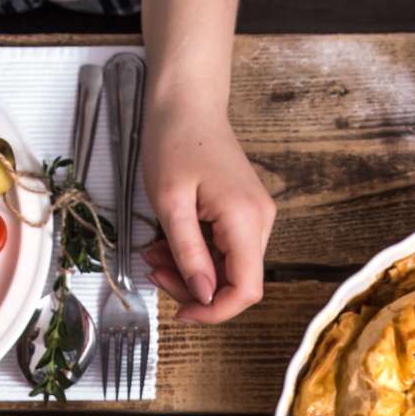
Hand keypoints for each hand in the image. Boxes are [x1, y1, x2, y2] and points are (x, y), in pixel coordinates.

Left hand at [140, 95, 275, 324]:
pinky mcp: (244, 213)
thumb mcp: (170, 202)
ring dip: (191, 272)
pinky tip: (168, 243)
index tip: (180, 314)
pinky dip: (195, 255)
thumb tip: (204, 296)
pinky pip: (223, 250)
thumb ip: (188, 253)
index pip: (247, 290)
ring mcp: (255, 217)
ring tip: (154, 254)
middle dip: (194, 289)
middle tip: (155, 272)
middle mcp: (260, 221)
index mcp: (246, 220)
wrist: (187, 101)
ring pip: (228, 269)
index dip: (215, 312)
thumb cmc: (175, 140)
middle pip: (236, 283)